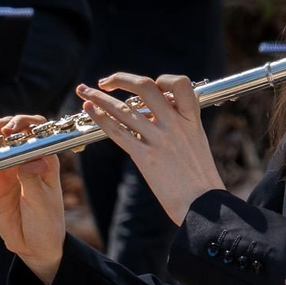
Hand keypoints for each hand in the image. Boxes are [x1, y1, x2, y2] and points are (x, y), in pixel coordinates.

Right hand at [0, 114, 65, 284]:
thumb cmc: (47, 221)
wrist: (35, 246)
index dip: (22, 124)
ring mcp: (5, 172)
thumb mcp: (42, 201)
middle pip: (7, 135)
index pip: (34, 131)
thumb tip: (32, 159)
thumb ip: (33, 179)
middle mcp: (23, 160)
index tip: (10, 131)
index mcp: (43, 158)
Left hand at [77, 74, 223, 225]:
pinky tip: (90, 110)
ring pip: (123, 109)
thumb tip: (158, 115)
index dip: (162, 80)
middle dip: (121, 79)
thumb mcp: (196, 143)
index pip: (180, 84)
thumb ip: (179, 126)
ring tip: (83, 91)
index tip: (150, 85)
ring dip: (99, 97)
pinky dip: (100, 118)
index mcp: (191, 119)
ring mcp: (159, 139)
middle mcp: (175, 124)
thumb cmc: (201, 179)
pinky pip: (118, 132)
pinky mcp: (145, 157)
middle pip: (145, 87)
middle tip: (107, 81)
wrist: (203, 205)